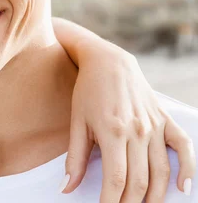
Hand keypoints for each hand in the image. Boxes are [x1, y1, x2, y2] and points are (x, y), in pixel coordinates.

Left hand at [61, 42, 195, 201]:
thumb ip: (74, 158)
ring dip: (155, 196)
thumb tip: (66, 188)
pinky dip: (188, 168)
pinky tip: (184, 188)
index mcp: (112, 131)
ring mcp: (154, 125)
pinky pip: (183, 147)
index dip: (111, 201)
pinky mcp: (165, 119)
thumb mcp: (76, 123)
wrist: (108, 62)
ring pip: (161, 171)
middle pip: (139, 180)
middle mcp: (137, 130)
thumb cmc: (87, 92)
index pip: (116, 179)